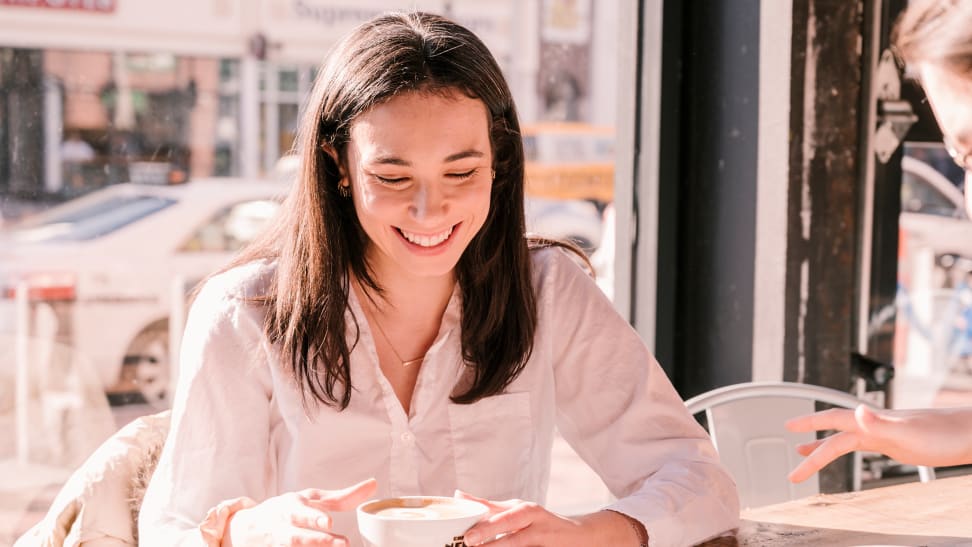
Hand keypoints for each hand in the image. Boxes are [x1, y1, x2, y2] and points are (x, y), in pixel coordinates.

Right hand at [222, 478, 376, 546]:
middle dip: (318, 541)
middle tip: (343, 544)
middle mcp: (282, 528)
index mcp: (291, 507)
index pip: (302, 512)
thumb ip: (341, 497)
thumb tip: (374, 484)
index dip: (314, 518)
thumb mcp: (310, 499)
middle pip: (297, 537)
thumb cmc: (286, 510)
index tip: (329, 522)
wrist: (245, 528)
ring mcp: (275, 545)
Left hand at [455, 491, 642, 546]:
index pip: (494, 507)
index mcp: (520, 507)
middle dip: (488, 529)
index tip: (457, 509)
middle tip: (469, 538)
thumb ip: (491, 508)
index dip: (475, 508)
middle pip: (508, 520)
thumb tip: (459, 496)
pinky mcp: (550, 545)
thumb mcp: (517, 513)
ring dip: (501, 544)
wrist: (579, 534)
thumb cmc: (539, 524)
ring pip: (519, 539)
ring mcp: (542, 531)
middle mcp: (532, 516)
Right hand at [786, 404, 971, 482]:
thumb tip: (856, 410)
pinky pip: (863, 445)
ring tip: (805, 451)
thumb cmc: (944, 435)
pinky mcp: (897, 443)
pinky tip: (853, 449)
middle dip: (810, 443)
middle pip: (834, 434)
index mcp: (872, 422)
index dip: (809, 422)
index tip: (788, 426)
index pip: (832, 421)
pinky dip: (850, 448)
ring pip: (846, 440)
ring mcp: (885, 433)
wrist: (969, 435)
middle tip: (790, 452)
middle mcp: (874, 425)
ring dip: (824, 445)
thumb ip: (879, 422)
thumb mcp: (908, 433)